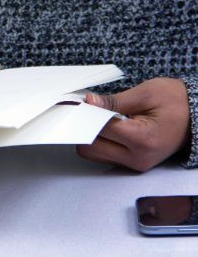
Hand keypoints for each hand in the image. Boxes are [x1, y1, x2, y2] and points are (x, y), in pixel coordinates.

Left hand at [76, 78, 190, 171]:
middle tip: (87, 110)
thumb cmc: (177, 101)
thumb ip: (114, 100)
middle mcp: (137, 158)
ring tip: (99, 117)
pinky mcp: (132, 164)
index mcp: (142, 139)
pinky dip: (99, 141)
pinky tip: (105, 126)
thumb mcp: (146, 93)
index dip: (86, 114)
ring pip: (94, 154)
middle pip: (90, 148)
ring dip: (90, 135)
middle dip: (85, 127)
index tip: (80, 103)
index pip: (100, 129)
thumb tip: (89, 102)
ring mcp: (135, 164)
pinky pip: (104, 155)